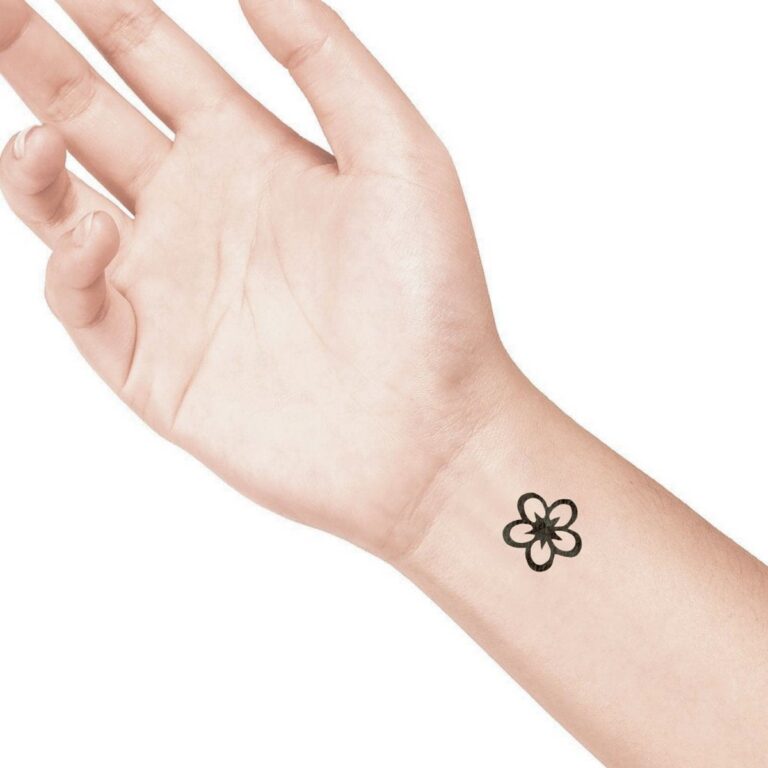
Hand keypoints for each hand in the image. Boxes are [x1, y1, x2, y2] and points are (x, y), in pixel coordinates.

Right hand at [0, 0, 512, 558]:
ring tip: (32, 123)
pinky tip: (94, 231)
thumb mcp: (399, 157)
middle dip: (36, 59)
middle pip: (91, 118)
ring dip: (27, 158)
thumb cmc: (431, 302)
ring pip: (61, 206)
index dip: (100, 9)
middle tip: (1, 7)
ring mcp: (173, 290)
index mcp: (252, 156)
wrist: (428, 430)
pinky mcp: (155, 366)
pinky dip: (69, 263)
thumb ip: (327, 63)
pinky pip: (82, 301)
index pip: (153, 61)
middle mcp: (202, 213)